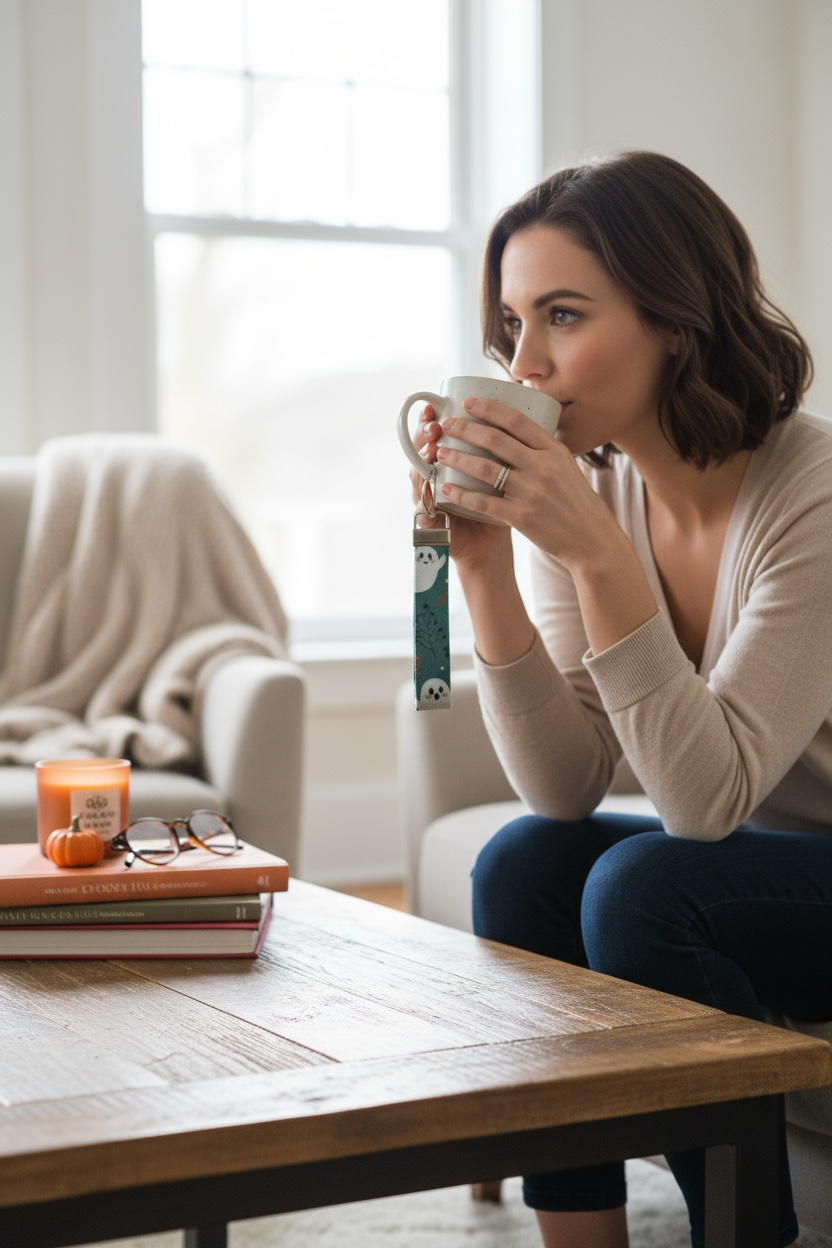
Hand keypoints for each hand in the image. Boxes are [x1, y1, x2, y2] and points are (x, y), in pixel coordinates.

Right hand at [410, 405, 512, 569]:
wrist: (490, 547)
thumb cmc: (498, 508)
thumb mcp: (501, 476)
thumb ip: (500, 450)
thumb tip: (516, 410)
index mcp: (447, 463)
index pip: (432, 435)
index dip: (428, 419)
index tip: (434, 405)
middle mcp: (432, 478)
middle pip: (418, 450)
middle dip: (423, 435)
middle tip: (434, 425)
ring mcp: (429, 501)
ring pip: (417, 476)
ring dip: (422, 462)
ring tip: (431, 451)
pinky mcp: (430, 524)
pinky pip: (425, 510)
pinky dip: (427, 499)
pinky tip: (432, 489)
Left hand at [435, 396, 612, 571]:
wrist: (591, 539)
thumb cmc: (576, 502)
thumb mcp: (566, 467)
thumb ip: (543, 450)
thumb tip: (516, 430)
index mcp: (553, 450)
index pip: (516, 421)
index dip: (489, 409)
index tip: (468, 402)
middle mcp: (542, 467)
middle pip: (495, 440)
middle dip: (465, 429)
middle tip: (446, 425)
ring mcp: (531, 492)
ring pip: (485, 468)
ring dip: (458, 458)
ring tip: (440, 453)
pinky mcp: (522, 516)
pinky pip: (484, 502)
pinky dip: (462, 494)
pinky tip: (446, 488)